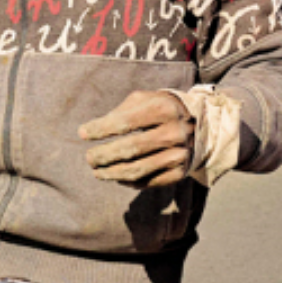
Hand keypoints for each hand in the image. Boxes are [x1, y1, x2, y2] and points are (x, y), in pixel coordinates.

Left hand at [79, 91, 195, 187]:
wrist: (199, 126)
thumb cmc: (160, 109)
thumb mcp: (143, 100)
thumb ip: (119, 112)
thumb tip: (89, 131)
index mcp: (164, 108)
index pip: (125, 122)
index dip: (101, 129)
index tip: (82, 133)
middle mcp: (174, 133)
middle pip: (131, 149)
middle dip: (104, 155)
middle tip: (89, 158)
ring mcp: (179, 155)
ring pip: (138, 170)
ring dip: (112, 173)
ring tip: (96, 172)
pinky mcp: (179, 173)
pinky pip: (148, 182)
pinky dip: (128, 181)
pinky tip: (116, 176)